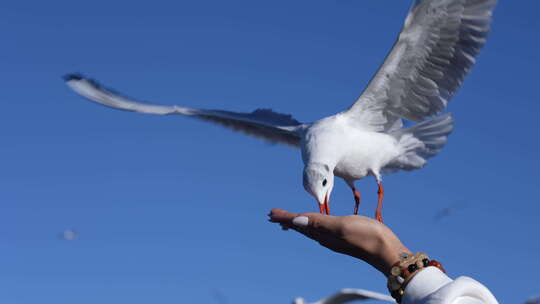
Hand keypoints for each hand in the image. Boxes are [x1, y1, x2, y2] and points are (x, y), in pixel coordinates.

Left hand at [268, 208, 410, 275]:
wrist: (388, 252)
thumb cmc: (367, 236)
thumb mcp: (342, 226)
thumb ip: (320, 223)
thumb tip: (296, 220)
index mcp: (323, 233)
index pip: (299, 223)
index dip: (285, 217)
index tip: (270, 213)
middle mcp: (326, 237)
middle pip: (302, 227)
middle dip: (288, 220)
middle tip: (273, 215)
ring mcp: (335, 238)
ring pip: (311, 229)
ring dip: (299, 222)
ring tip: (289, 220)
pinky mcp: (345, 237)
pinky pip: (322, 230)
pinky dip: (313, 224)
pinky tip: (316, 225)